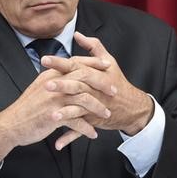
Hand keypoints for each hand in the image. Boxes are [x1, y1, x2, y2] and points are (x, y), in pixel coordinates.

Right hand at [0, 56, 112, 166]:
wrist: (12, 124)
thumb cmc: (28, 107)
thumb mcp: (40, 86)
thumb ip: (55, 79)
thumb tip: (68, 71)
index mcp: (52, 75)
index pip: (76, 63)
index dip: (93, 63)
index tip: (108, 65)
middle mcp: (54, 84)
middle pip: (84, 78)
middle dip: (102, 84)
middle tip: (114, 91)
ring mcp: (54, 100)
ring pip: (83, 99)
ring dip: (97, 108)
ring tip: (106, 114)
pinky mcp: (53, 116)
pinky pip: (76, 121)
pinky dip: (86, 128)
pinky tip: (93, 133)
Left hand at [42, 31, 154, 149]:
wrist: (132, 106)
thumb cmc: (118, 81)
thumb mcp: (109, 61)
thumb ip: (93, 47)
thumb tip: (77, 34)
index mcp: (95, 74)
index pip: (76, 65)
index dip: (60, 62)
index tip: (44, 59)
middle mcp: (95, 89)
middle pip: (77, 85)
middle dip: (62, 85)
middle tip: (46, 84)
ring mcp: (95, 105)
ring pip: (79, 109)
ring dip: (65, 113)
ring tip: (51, 114)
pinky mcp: (95, 120)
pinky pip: (82, 129)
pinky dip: (70, 136)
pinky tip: (57, 142)